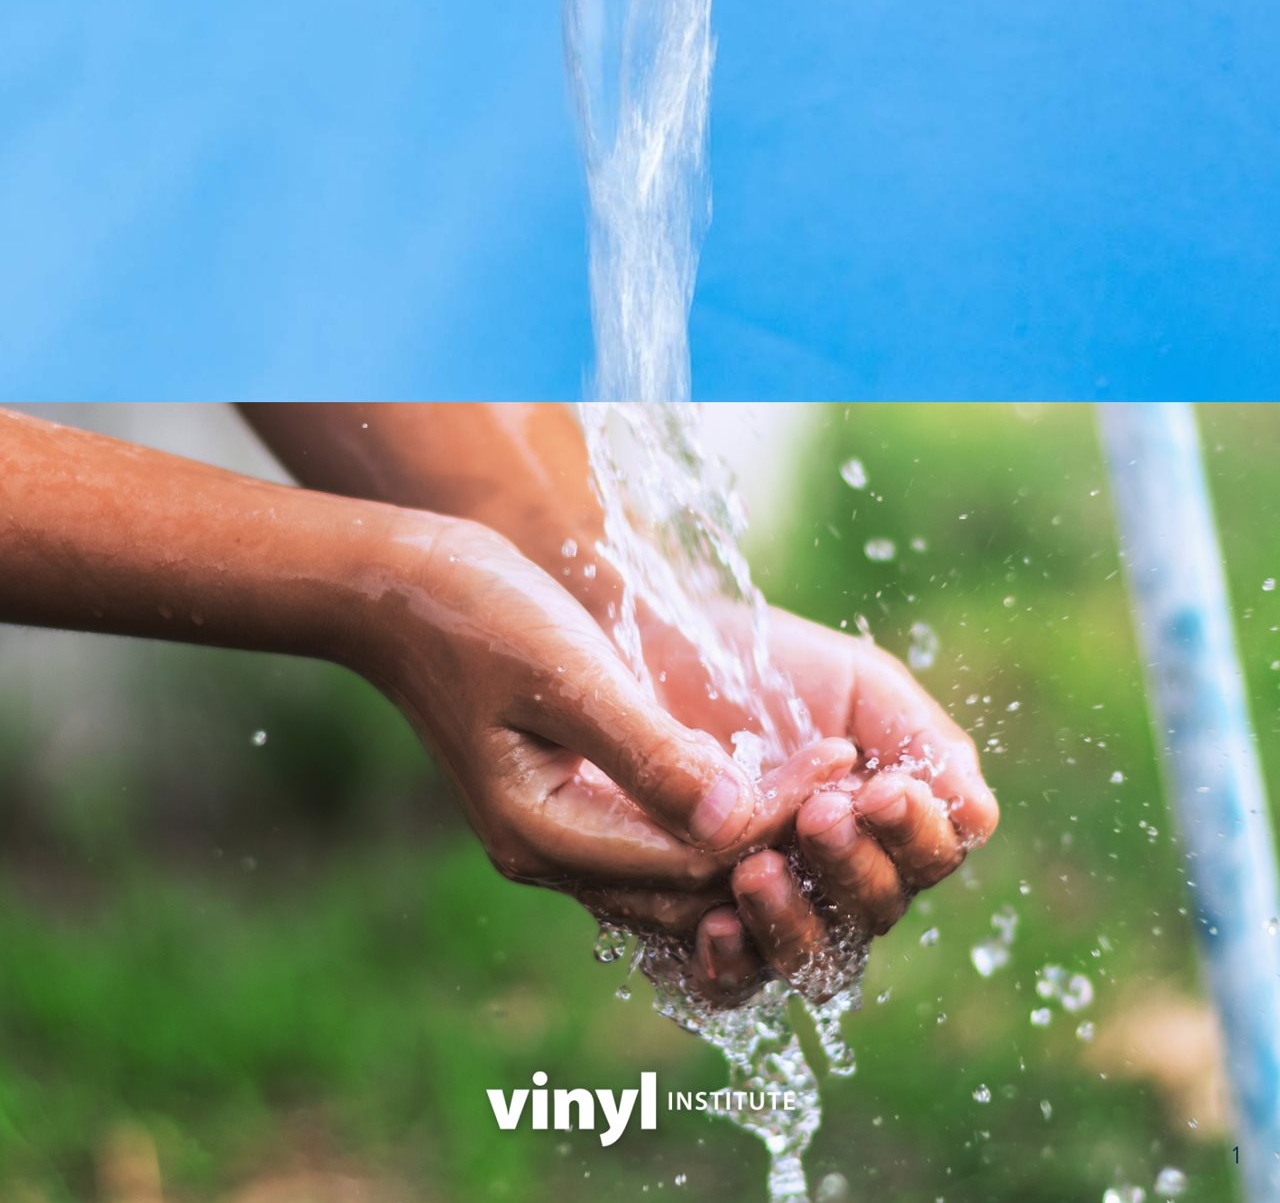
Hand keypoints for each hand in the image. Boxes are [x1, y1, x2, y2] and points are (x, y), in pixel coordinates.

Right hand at [358, 518, 856, 901]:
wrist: (401, 588)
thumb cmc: (478, 614)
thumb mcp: (569, 674)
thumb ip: (650, 752)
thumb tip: (737, 822)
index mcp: (544, 833)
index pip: (695, 859)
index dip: (777, 818)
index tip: (839, 757)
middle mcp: (546, 853)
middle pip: (690, 887)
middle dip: (774, 841)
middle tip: (848, 781)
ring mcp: (552, 834)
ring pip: (676, 874)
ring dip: (748, 837)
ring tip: (818, 784)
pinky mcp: (563, 803)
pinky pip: (654, 843)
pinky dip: (711, 821)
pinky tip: (755, 780)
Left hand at [585, 606, 997, 1004]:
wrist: (658, 651)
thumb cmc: (768, 667)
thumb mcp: (856, 686)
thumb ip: (921, 742)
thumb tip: (979, 818)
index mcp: (892, 820)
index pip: (933, 852)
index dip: (917, 833)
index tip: (882, 789)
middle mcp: (844, 877)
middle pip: (878, 909)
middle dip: (853, 866)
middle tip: (818, 815)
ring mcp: (779, 908)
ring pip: (814, 957)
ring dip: (795, 922)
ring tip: (757, 870)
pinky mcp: (702, 925)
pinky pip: (731, 983)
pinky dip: (732, 966)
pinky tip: (716, 926)